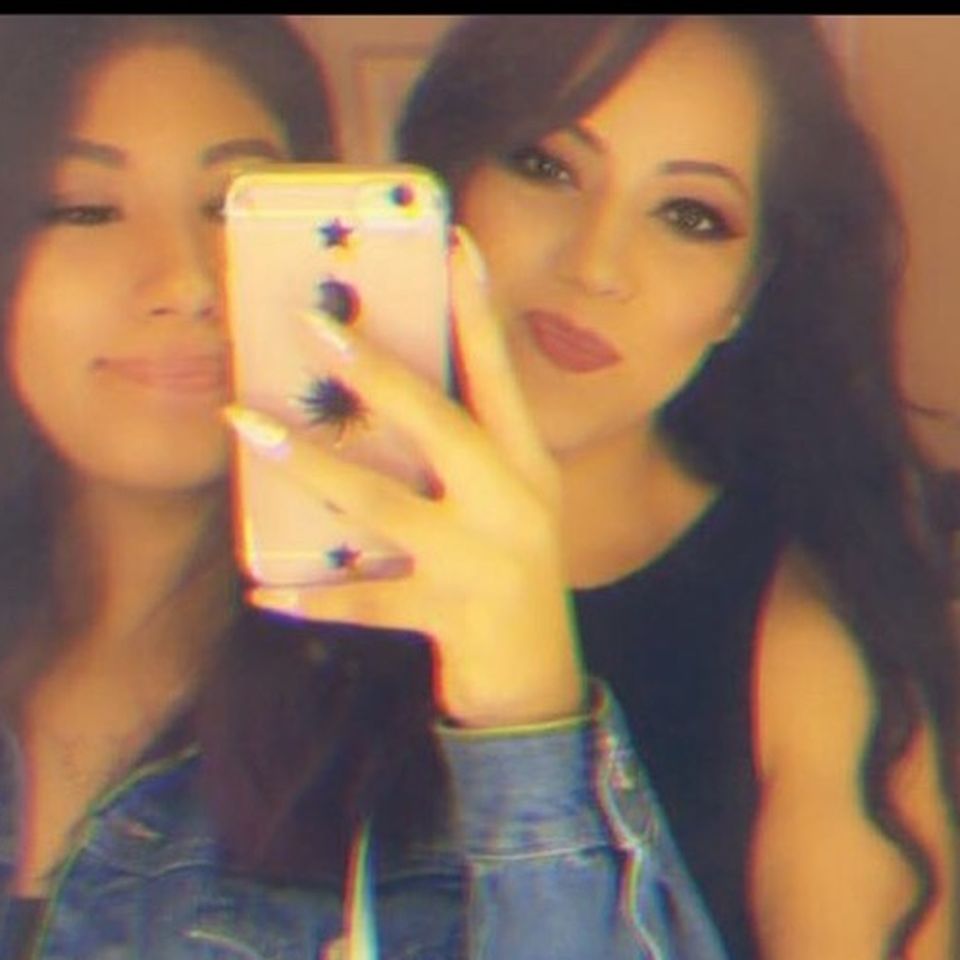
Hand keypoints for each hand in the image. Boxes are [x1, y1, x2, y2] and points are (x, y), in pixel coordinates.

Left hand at [223, 228, 585, 727]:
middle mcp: (512, 502)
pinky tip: (263, 591)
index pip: (500, 376)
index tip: (453, 244)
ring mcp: (481, 560)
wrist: (538, 677)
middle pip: (441, 426)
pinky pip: (367, 600)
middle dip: (379, 374)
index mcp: (528, 466)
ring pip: (385, 504)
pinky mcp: (448, 614)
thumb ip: (466, 454)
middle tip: (315, 326)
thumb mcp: (508, 503)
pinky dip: (313, 598)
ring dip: (312, 466)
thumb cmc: (511, 573)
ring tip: (249, 427)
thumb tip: (386, 397)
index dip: (477, 311)